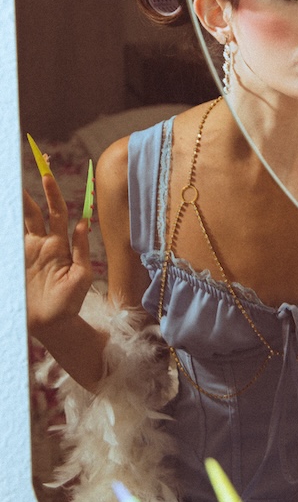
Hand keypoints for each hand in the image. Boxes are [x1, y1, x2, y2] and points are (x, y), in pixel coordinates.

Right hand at [23, 172, 92, 331]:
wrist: (54, 325)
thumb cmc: (70, 301)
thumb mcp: (81, 274)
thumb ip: (81, 248)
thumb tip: (85, 221)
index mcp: (58, 244)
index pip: (56, 212)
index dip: (51, 194)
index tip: (46, 175)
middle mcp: (41, 245)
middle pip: (33, 213)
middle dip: (26, 195)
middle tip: (16, 176)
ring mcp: (26, 254)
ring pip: (19, 225)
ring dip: (15, 208)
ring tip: (9, 191)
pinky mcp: (16, 264)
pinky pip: (11, 243)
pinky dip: (8, 230)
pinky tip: (6, 217)